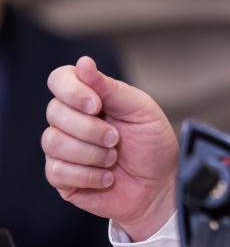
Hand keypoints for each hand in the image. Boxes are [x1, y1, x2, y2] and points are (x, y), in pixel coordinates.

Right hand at [43, 56, 178, 240]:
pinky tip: (107, 177)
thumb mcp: (140, 109)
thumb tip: (83, 62)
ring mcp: (63, 149)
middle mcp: (71, 120)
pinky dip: (88, 175)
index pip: (60, 79)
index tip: (96, 105)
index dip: (72, 91)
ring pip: (52, 142)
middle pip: (54, 112)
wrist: (160, 184)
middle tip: (116, 139)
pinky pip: (57, 171)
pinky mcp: (61, 177)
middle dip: (90, 128)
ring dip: (91, 153)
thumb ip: (111, 87)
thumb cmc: (153, 143)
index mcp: (90, 97)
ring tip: (114, 158)